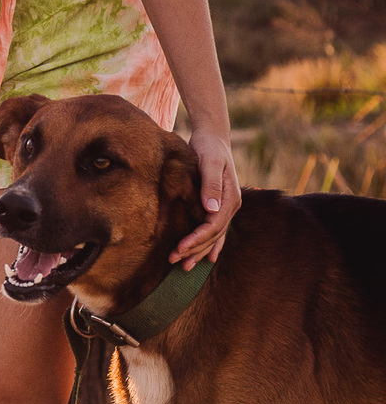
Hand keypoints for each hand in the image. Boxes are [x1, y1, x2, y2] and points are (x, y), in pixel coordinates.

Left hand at [169, 126, 241, 268]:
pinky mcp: (217, 206)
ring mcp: (225, 207)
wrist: (213, 137)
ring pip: (214, 236)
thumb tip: (211, 209)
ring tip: (182, 266)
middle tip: (173, 260)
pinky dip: (209, 245)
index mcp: (230, 198)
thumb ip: (211, 185)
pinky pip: (214, 230)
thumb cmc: (208, 147)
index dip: (197, 239)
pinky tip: (203, 259)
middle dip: (194, 250)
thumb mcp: (209, 162)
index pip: (213, 227)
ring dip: (199, 252)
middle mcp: (230, 206)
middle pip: (213, 236)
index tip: (179, 248)